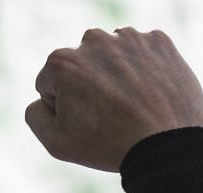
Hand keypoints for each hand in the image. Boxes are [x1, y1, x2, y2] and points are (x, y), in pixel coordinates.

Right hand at [24, 28, 202, 173]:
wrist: (168, 144)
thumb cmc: (109, 145)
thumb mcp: (56, 142)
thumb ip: (34, 114)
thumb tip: (41, 97)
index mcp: (62, 61)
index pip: (49, 83)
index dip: (63, 108)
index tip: (85, 123)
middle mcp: (94, 40)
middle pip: (80, 65)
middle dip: (88, 85)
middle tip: (108, 115)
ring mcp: (129, 37)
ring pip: (112, 57)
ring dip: (115, 75)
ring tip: (130, 105)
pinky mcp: (159, 41)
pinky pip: (142, 54)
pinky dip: (143, 70)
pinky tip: (149, 93)